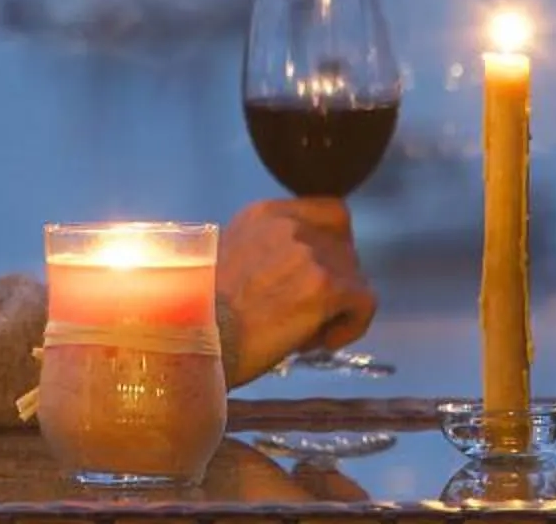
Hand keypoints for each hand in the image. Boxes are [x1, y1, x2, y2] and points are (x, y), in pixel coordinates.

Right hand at [215, 198, 376, 383]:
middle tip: (303, 316)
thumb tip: (299, 274)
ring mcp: (311, 253)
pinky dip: (351, 326)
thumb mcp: (230, 258)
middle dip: (332, 285)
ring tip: (305, 333)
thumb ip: (267, 251)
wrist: (192, 338)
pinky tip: (321, 342)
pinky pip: (364, 303)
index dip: (334, 246)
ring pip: (355, 278)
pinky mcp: (326, 286)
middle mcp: (292, 225)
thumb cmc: (200, 313)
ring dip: (337, 308)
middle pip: (344, 249)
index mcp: (266, 214)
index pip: (331, 213)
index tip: (320, 276)